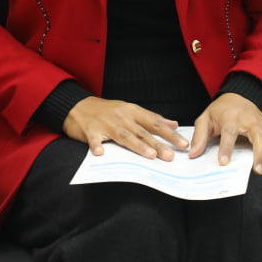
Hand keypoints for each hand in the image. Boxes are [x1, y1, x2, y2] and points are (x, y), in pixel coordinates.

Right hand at [64, 97, 186, 159]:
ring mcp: (106, 124)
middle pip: (142, 132)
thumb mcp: (130, 109)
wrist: (78, 106)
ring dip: (137, 146)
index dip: (170, 133)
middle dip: (158, 144)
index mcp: (132, 111)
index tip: (183, 143)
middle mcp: (121, 117)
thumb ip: (151, 118)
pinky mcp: (90, 131)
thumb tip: (173, 123)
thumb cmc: (106, 110)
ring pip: (124, 136)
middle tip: (171, 155)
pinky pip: (94, 139)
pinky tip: (101, 153)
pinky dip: (97, 146)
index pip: (155, 123)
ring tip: (150, 155)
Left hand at [189, 93, 261, 174]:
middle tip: (257, 171)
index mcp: (231, 117)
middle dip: (260, 153)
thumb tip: (193, 154)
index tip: (224, 163)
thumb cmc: (221, 111)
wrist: (237, 96)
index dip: (226, 148)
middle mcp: (250, 120)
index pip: (230, 132)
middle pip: (259, 135)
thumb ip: (199, 136)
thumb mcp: (205, 119)